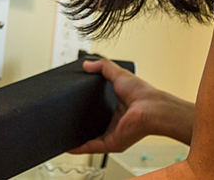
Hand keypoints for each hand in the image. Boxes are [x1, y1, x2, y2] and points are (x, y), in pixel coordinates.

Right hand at [70, 57, 194, 154]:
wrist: (151, 109)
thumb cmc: (142, 93)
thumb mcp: (119, 74)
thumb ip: (103, 66)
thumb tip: (87, 64)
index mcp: (117, 107)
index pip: (98, 109)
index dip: (86, 108)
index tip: (72, 105)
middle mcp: (114, 122)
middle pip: (93, 125)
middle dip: (79, 124)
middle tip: (64, 119)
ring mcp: (112, 134)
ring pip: (90, 139)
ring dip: (77, 139)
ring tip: (62, 135)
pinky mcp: (111, 143)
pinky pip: (91, 148)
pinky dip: (79, 149)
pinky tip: (68, 146)